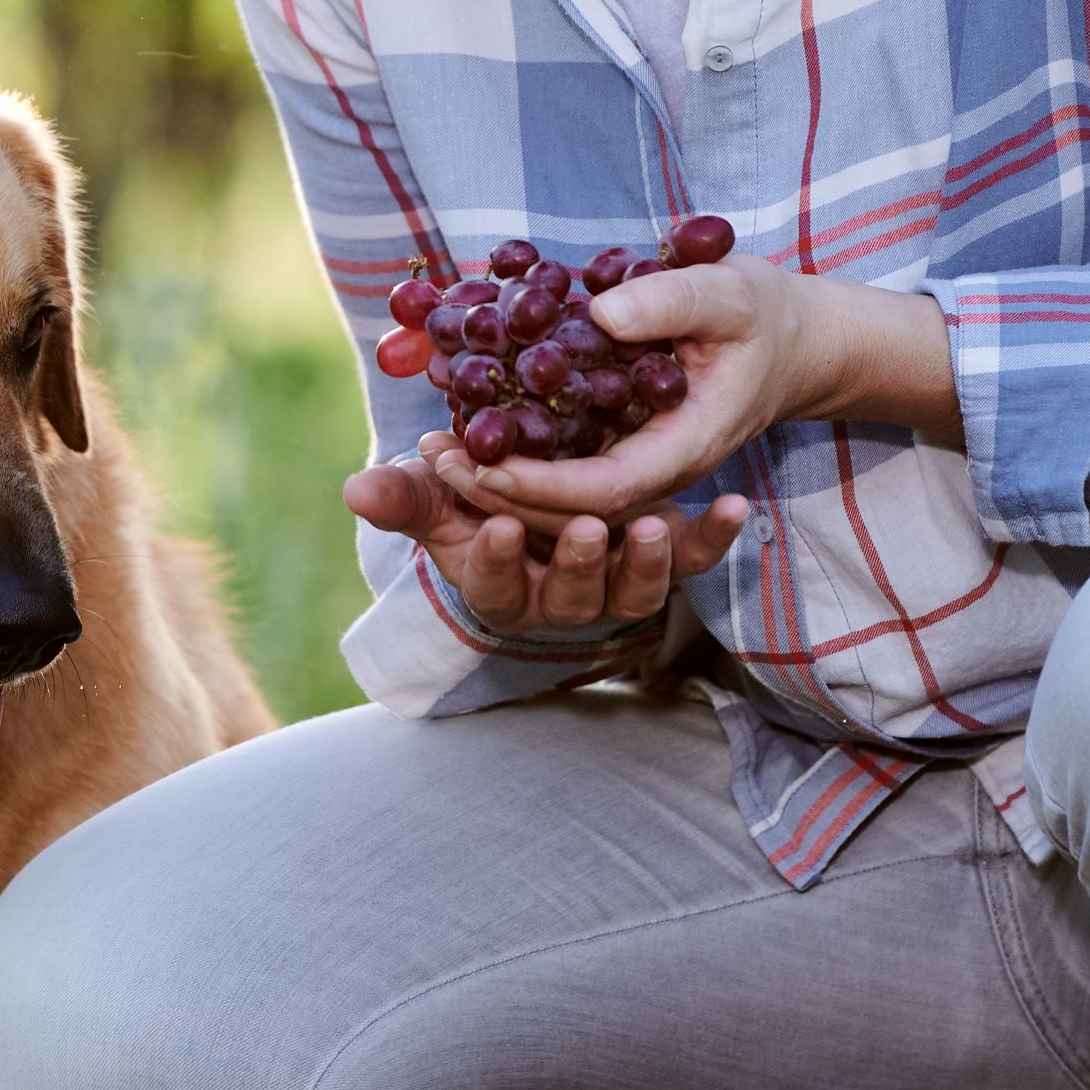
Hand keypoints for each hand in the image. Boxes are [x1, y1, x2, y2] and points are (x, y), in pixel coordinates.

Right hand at [343, 437, 748, 634]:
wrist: (550, 490)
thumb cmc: (480, 498)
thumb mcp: (440, 497)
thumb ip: (405, 497)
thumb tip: (355, 490)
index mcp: (503, 585)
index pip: (495, 586)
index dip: (497, 561)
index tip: (501, 525)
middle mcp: (563, 598)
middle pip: (571, 597)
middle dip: (579, 563)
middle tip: (587, 527)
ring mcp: (618, 584)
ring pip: (634, 592)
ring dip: (644, 561)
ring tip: (650, 523)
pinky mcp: (664, 558)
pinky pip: (694, 559)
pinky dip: (716, 538)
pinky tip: (735, 505)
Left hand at [432, 258, 961, 531]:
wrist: (793, 340)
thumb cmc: (764, 315)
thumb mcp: (728, 293)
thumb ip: (670, 302)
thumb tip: (601, 316)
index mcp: (686, 449)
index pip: (606, 490)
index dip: (542, 486)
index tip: (483, 465)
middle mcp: (656, 471)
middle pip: (571, 510)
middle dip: (500, 492)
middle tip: (434, 459)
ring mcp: (636, 465)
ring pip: (560, 499)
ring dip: (497, 481)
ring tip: (433, 452)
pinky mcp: (619, 447)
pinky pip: (563, 467)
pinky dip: (514, 456)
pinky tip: (464, 429)